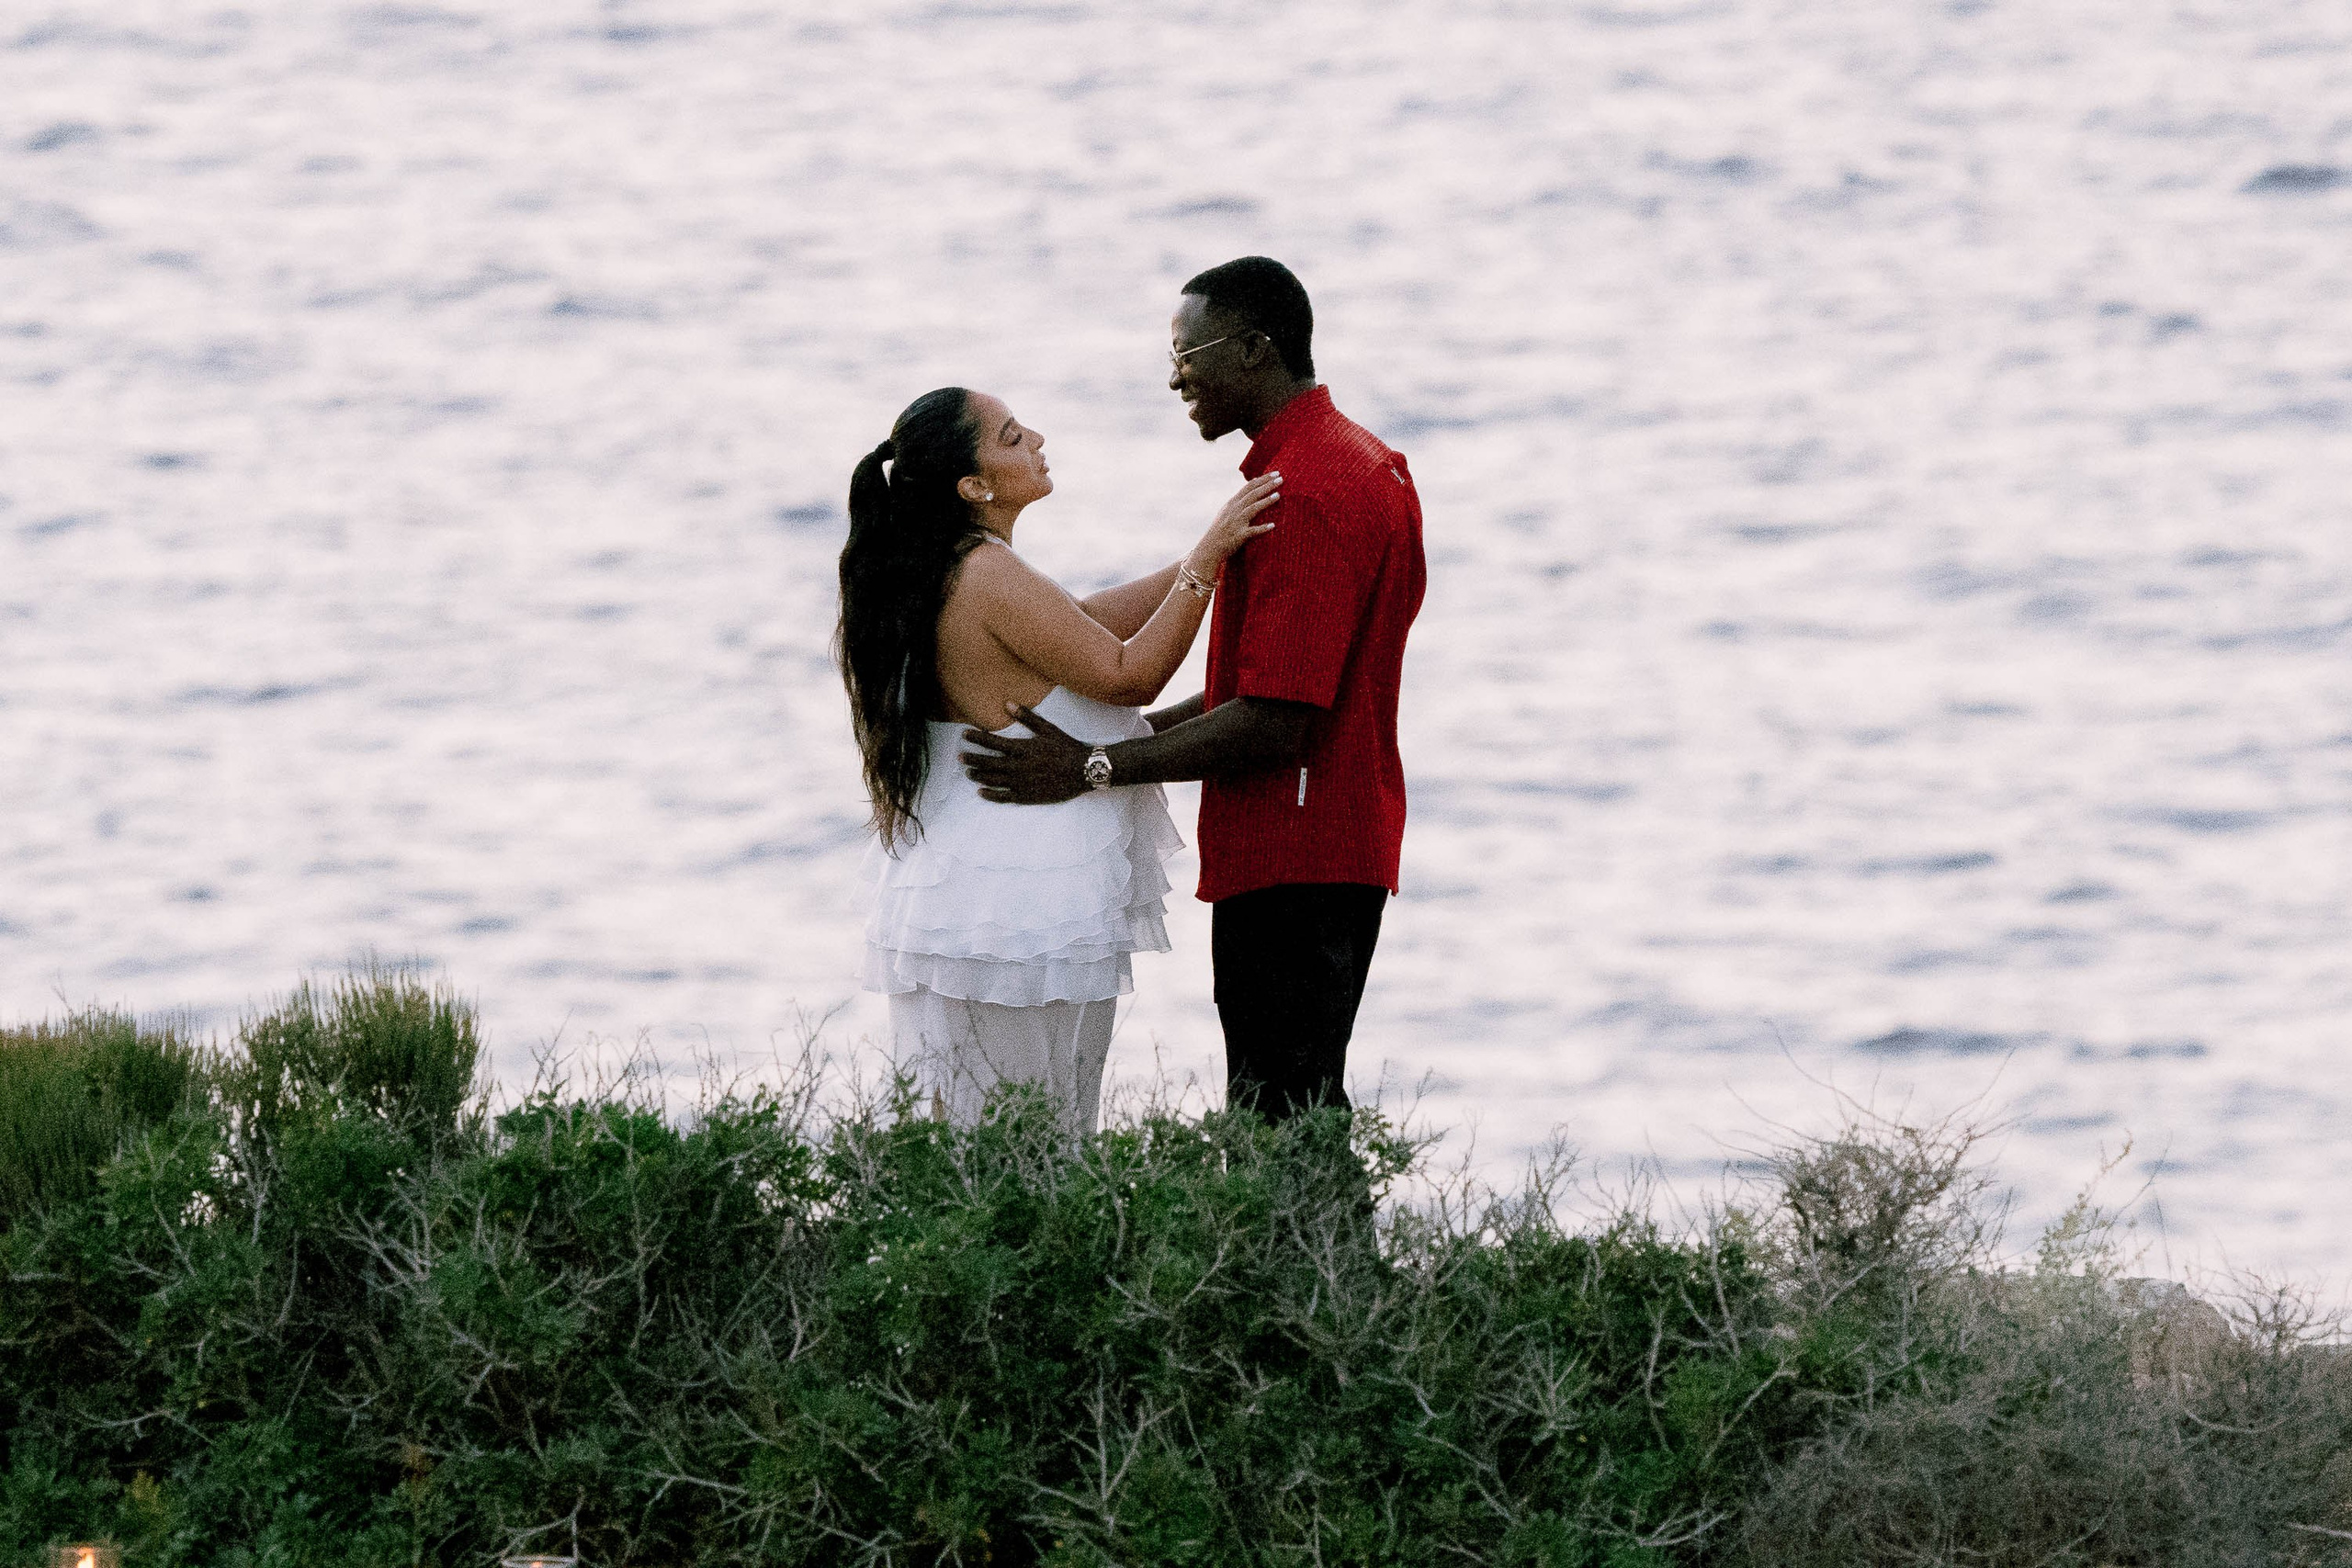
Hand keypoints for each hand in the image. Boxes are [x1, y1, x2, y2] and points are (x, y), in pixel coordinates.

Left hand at [961, 703, 1090, 803]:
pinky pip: (1004, 797)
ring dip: (978, 775)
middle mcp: (1019, 766)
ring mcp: (1022, 783)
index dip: (976, 738)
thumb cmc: (1067, 747)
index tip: (964, 734)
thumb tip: (1008, 704)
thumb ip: (1027, 717)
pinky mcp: (1027, 796)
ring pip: (993, 780)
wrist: (1084, 771)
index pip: (992, 742)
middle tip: (959, 756)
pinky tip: (980, 793)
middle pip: (988, 762)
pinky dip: (990, 795)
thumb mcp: (1048, 729)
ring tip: (968, 772)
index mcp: (1022, 748)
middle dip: (972, 758)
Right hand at [1186, 471, 1280, 578]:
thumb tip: (1254, 481)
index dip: (1263, 479)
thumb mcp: (1228, 509)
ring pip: (1252, 509)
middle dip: (1267, 485)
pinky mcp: (1239, 535)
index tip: (1275, 473)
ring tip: (1278, 495)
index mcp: (1233, 503)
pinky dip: (1262, 528)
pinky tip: (1272, 525)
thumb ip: (1241, 497)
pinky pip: (1252, 531)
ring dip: (1265, 501)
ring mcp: (1236, 522)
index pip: (1249, 486)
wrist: (1210, 548)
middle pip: (1253, 494)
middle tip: (1281, 478)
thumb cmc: (1221, 529)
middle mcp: (1234, 510)